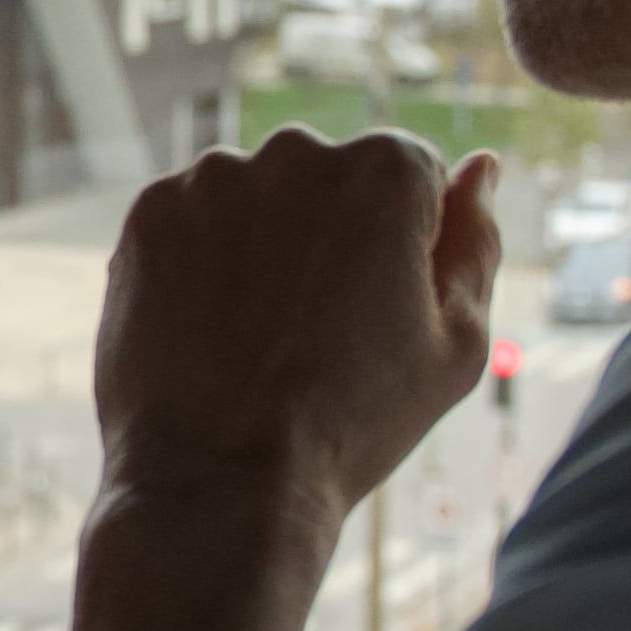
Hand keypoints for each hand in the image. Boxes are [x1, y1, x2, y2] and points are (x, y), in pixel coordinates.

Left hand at [91, 130, 503, 533]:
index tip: (375, 315)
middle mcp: (297, 151)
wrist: (220, 479)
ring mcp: (213, 179)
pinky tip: (208, 332)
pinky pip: (189, 224)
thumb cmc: (353, 421)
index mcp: (388, 171)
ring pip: (254, 199)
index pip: (411, 179)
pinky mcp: (149, 214)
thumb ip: (475, 241)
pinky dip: (198, 264)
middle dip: (328, 237)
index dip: (402, 252)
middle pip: (327, 181)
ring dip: (260, 246)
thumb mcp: (456, 344)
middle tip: (316, 334)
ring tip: (257, 339)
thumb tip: (481, 167)